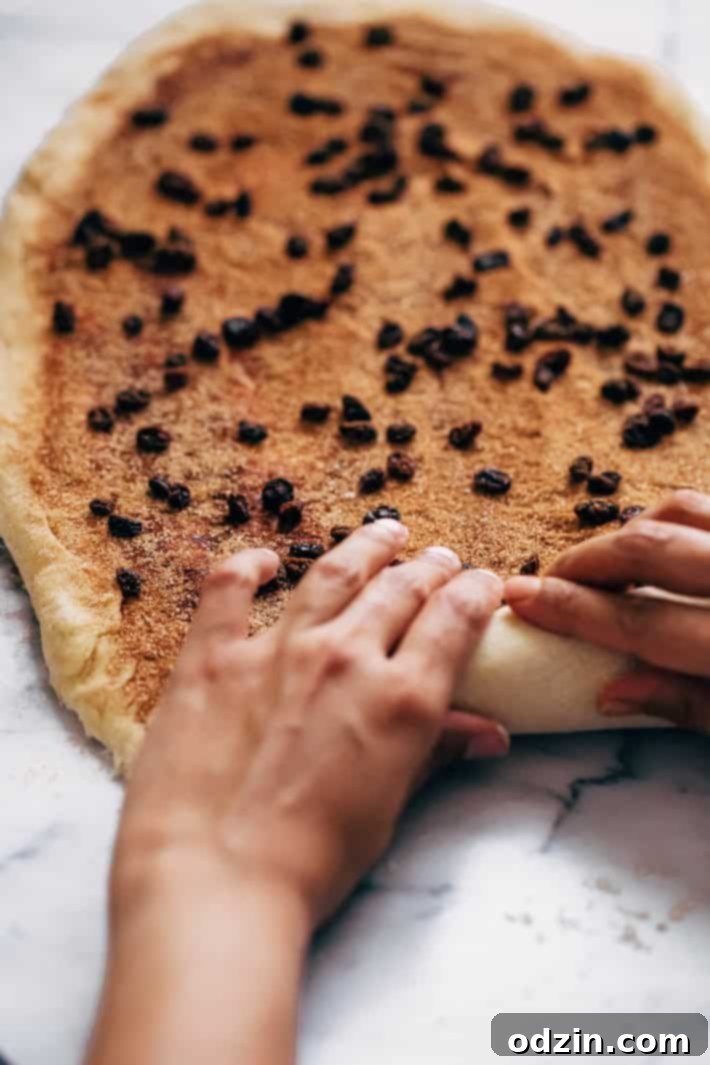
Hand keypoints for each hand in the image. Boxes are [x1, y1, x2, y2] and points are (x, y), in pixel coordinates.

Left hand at [88, 520, 506, 1064]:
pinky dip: (249, 567)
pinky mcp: (211, 656)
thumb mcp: (389, 809)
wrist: (215, 881)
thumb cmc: (311, 863)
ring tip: (386, 531)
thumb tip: (489, 732)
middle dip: (428, 568)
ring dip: (366, 548)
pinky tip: (265, 558)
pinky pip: (230, 590)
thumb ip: (436, 753)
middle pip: (400, 589)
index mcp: (400, 698)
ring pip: (332, 574)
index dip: (476, 592)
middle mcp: (345, 656)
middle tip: (439, 558)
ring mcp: (275, 649)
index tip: (484, 582)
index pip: (453, 619)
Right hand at [504, 490, 709, 732]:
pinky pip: (706, 508)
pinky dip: (671, 521)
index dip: (572, 610)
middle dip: (583, 562)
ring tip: (598, 565)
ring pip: (678, 511)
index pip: (641, 622)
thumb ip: (689, 706)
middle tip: (547, 582)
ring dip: (627, 533)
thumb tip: (609, 694)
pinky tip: (657, 547)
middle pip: (647, 550)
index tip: (517, 599)